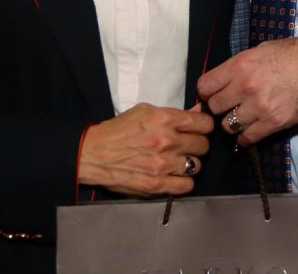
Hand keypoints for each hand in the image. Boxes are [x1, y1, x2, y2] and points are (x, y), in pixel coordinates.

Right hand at [76, 103, 213, 196]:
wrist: (93, 154)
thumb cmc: (119, 130)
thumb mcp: (145, 112)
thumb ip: (175, 113)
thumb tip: (200, 112)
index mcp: (164, 119)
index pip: (204, 123)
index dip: (204, 126)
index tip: (199, 129)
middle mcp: (166, 141)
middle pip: (203, 145)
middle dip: (198, 144)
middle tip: (187, 146)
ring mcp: (162, 165)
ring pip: (197, 165)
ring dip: (190, 163)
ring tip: (179, 161)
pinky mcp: (156, 185)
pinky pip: (186, 185)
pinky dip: (184, 181)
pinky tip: (175, 176)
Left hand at [197, 36, 297, 145]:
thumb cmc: (295, 54)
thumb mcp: (262, 50)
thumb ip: (240, 66)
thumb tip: (223, 79)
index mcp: (241, 65)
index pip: (205, 86)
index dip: (206, 92)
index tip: (211, 95)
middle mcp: (246, 86)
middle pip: (214, 107)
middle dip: (219, 107)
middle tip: (228, 107)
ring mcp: (259, 106)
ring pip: (228, 125)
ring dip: (232, 123)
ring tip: (240, 119)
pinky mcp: (273, 123)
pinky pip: (247, 138)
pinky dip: (244, 138)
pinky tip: (248, 133)